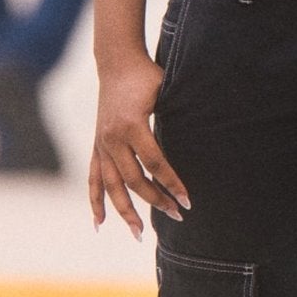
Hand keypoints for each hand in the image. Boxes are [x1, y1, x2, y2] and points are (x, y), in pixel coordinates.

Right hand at [88, 54, 189, 239]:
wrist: (116, 62)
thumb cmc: (146, 76)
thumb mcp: (164, 92)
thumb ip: (177, 115)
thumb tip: (202, 137)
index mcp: (132, 125)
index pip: (156, 163)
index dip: (172, 184)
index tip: (188, 201)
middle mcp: (113, 138)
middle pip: (134, 180)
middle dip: (156, 200)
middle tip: (177, 215)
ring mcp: (102, 143)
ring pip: (112, 186)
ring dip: (126, 212)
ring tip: (139, 233)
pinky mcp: (97, 145)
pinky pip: (94, 178)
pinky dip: (95, 201)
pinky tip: (100, 224)